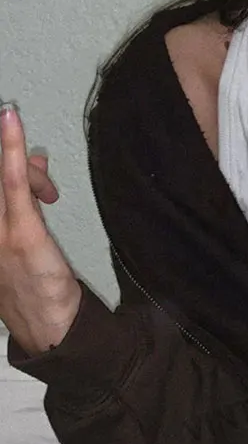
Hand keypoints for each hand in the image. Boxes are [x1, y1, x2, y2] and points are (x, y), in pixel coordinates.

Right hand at [0, 103, 80, 354]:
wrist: (47, 324)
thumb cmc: (32, 278)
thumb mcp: (21, 231)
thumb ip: (23, 195)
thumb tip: (36, 159)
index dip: (3, 154)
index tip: (15, 149)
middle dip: (9, 158)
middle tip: (42, 186)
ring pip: (3, 175)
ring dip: (22, 166)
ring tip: (46, 192)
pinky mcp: (20, 232)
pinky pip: (10, 181)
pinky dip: (11, 149)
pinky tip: (9, 119)